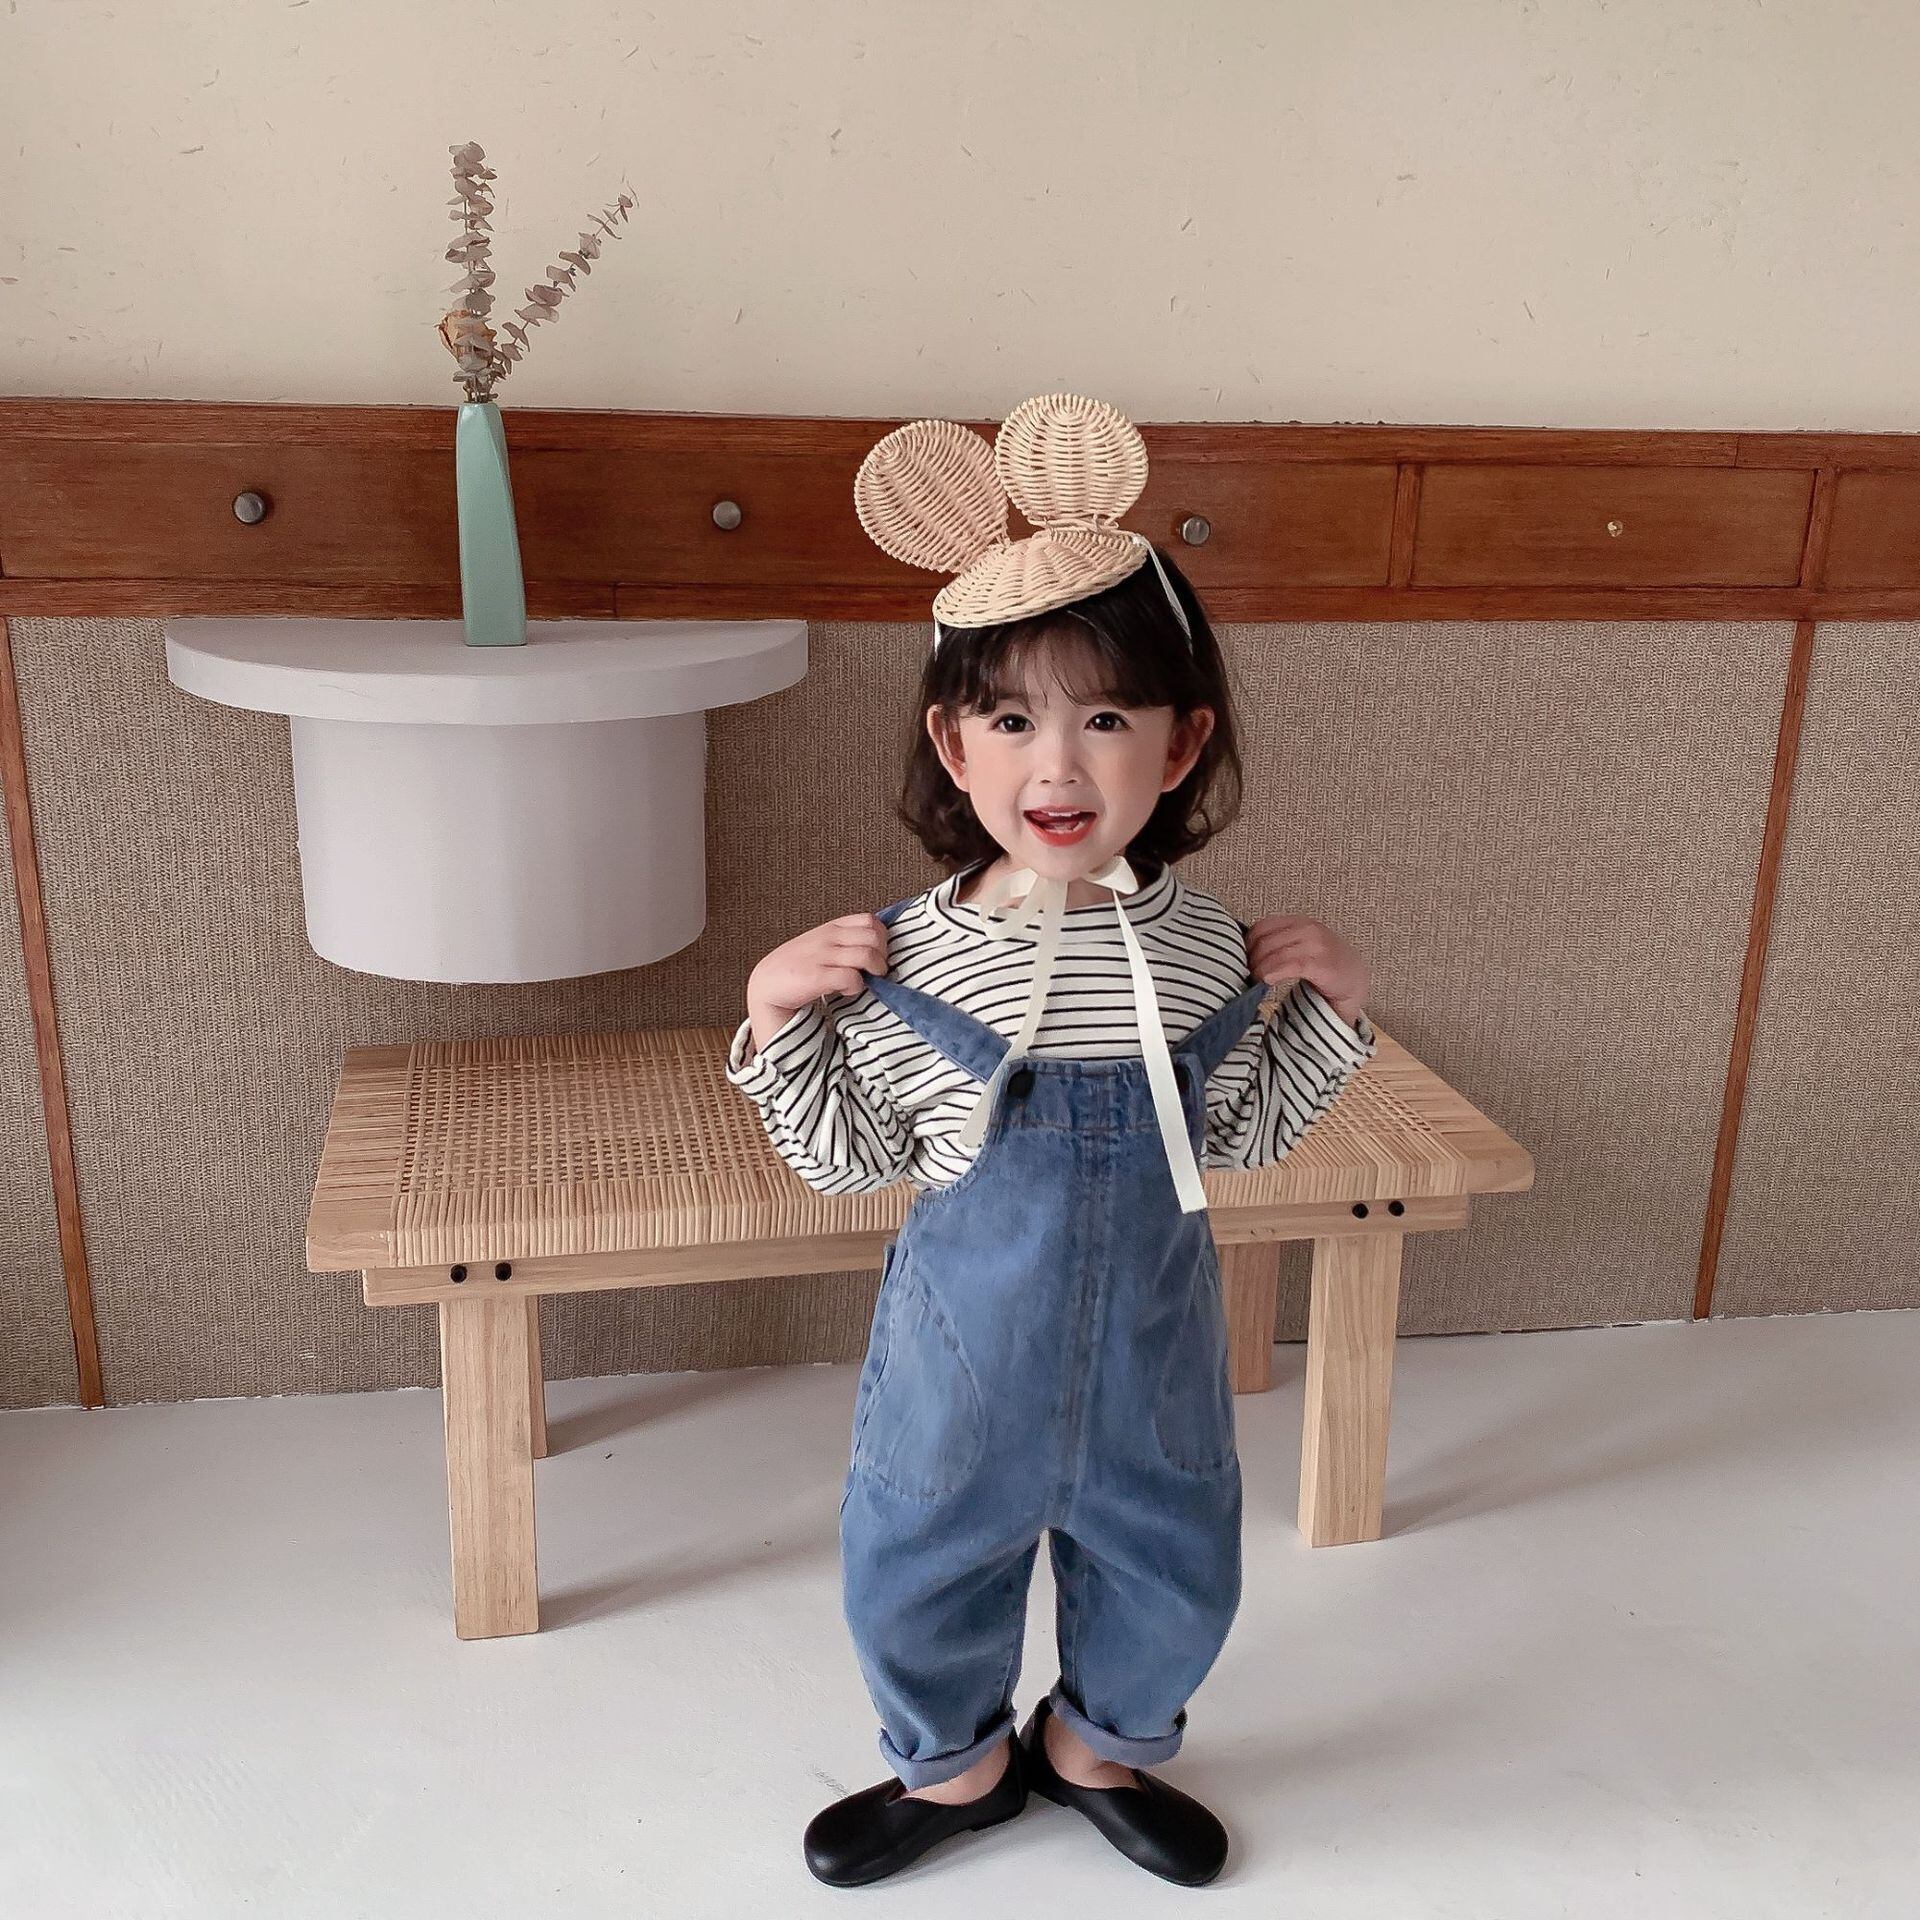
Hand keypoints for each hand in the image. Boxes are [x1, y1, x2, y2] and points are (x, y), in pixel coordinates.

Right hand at [746, 913, 888, 1053]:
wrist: (767, 984)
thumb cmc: (799, 965)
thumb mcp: (821, 943)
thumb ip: (845, 939)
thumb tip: (878, 946)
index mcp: (832, 927)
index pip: (870, 920)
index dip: (882, 938)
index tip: (878, 954)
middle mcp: (828, 937)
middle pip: (875, 938)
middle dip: (882, 957)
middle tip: (875, 972)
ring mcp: (822, 955)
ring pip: (867, 956)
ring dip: (873, 973)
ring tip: (863, 980)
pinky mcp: (817, 976)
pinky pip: (852, 978)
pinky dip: (856, 987)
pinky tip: (846, 990)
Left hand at [1247, 915, 1370, 1029]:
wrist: (1356, 981)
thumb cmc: (1325, 966)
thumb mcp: (1300, 947)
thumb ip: (1278, 945)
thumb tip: (1243, 954)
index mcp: (1300, 923)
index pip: (1261, 927)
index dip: (1247, 945)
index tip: (1243, 962)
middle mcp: (1308, 929)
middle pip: (1264, 941)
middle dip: (1251, 960)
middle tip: (1248, 976)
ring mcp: (1317, 945)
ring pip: (1274, 953)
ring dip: (1260, 969)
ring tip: (1256, 982)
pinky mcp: (1323, 964)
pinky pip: (1290, 965)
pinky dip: (1274, 972)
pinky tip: (1267, 982)